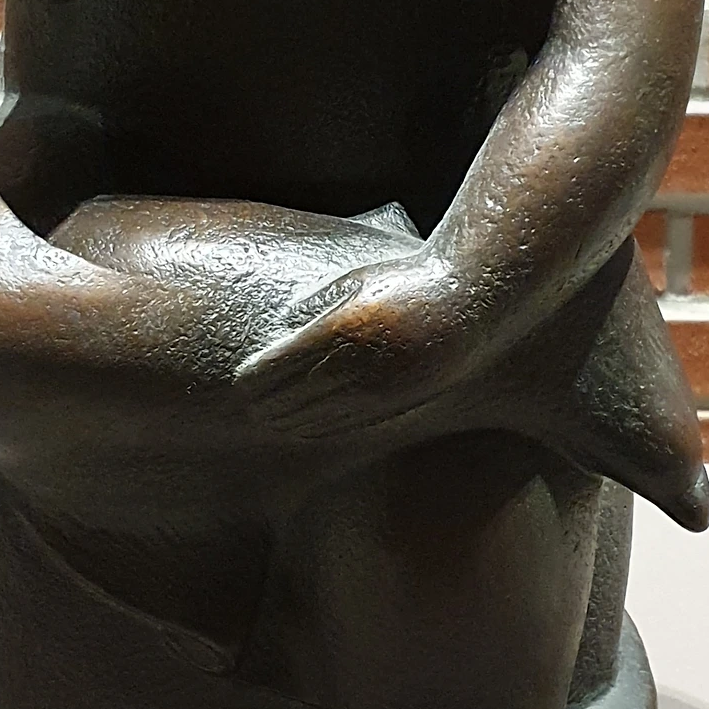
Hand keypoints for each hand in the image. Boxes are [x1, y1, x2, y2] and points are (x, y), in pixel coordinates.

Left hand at [234, 248, 479, 441]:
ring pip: (317, 420)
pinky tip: (310, 427)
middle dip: (267, 405)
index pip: (276, 370)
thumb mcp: (355, 280)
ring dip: (291, 421)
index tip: (242, 381)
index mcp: (334, 332)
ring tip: (273, 420)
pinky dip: (322, 428)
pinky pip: (348, 425)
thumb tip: (284, 326)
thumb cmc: (407, 280)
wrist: (466, 303)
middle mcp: (353, 367)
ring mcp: (375, 391)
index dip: (254, 380)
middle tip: (250, 406)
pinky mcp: (394, 404)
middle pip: (290, 401)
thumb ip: (317, 304)